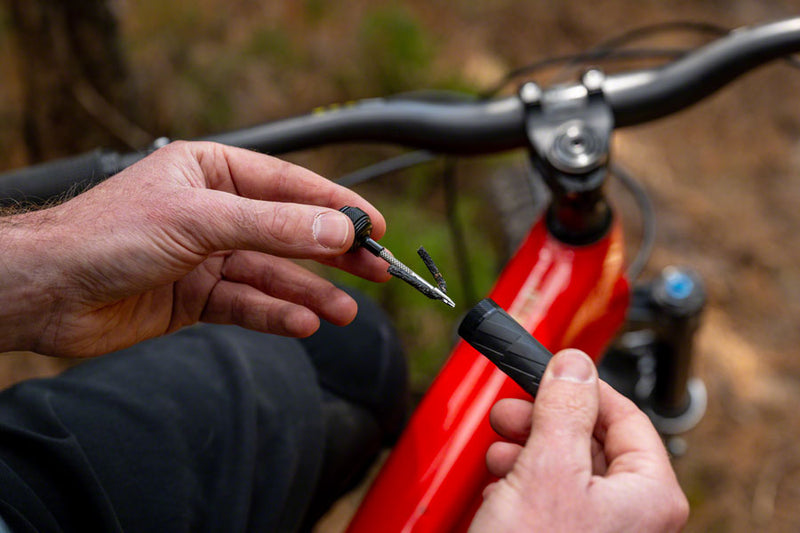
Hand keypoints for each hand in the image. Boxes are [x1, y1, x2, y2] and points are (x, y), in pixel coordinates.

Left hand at [0, 141, 389, 356]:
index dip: (336, 207)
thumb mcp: (200, 220)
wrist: (48, 291)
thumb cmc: (107, 234)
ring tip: (345, 311)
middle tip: (376, 270)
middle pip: (289, 233)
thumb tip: (337, 230)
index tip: (374, 226)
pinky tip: (303, 324)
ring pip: (272, 275)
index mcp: (213, 172)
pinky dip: (275, 315)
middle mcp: (214, 212)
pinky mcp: (196, 296)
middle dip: (332, 254)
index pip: (290, 187)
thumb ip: (274, 227)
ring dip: (309, 293)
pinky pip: (248, 304)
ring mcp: (206, 257)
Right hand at [470, 349, 688, 531]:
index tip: (547, 372)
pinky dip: (521, 484)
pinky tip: (500, 489)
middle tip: (509, 413)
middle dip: (542, 421)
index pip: (624, 416)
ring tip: (499, 454)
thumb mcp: (548, 468)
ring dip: (526, 451)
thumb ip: (564, 408)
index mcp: (649, 494)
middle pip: (589, 440)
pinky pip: (549, 499)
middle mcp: (632, 515)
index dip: (580, 389)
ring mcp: (599, 532)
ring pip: (565, 468)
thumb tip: (574, 364)